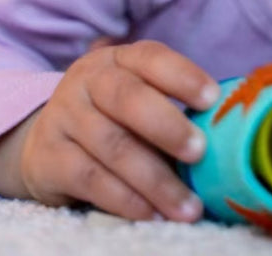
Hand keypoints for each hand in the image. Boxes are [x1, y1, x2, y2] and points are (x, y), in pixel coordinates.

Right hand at [19, 40, 217, 220]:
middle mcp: (88, 80)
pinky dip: (125, 200)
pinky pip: (90, 179)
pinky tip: (151, 214)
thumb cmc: (112, 118)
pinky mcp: (48, 157)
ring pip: (113, 146)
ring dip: (155, 180)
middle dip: (168, 127)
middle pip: (128, 98)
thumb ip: (171, 105)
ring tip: (188, 207)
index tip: (212, 99)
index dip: (183, 76)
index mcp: (119, 59)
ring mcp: (64, 116)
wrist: (45, 142)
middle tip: (200, 153)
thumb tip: (226, 133)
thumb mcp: (137, 97)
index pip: (152, 58)